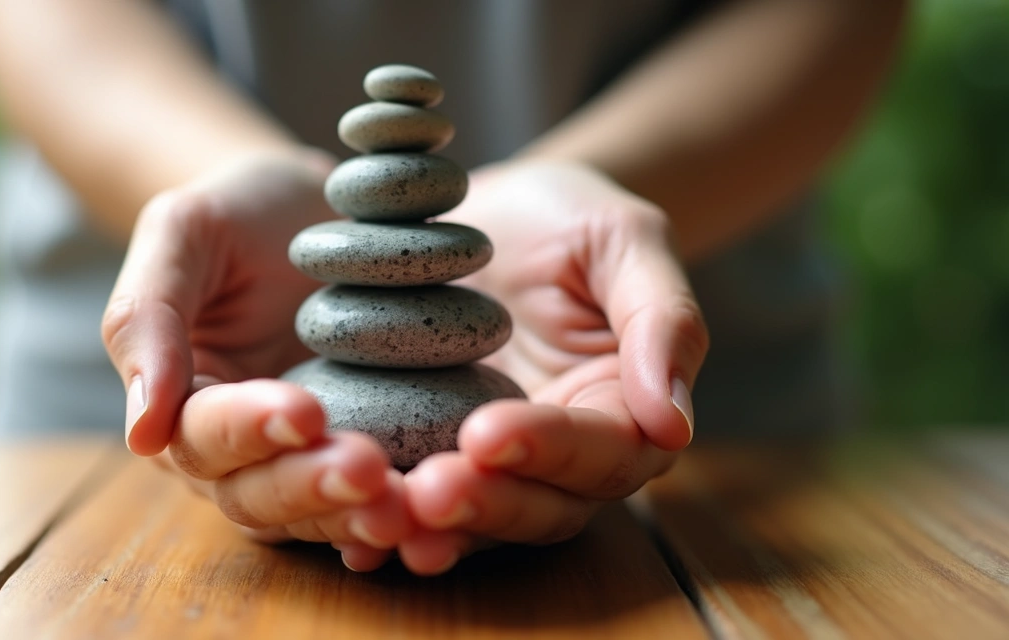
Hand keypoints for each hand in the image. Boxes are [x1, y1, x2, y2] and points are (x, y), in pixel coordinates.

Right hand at [102, 151, 412, 564]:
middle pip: (255, 493)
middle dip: (309, 485)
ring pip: (313, 514)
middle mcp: (235, 449)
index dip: (248, 429)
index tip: (303, 409)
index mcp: (180, 401)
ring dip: (355, 514)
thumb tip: (141, 431)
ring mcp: (299, 460)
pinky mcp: (361, 456)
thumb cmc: (238, 210)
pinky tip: (434, 512)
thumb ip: (146, 316)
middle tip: (366, 467)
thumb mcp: (181, 232)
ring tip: (405, 502)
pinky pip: (368, 500)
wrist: (311, 208)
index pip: (201, 435)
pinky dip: (393, 511)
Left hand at [355, 160, 710, 573]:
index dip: (549, 449)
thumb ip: (662, 321)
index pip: (602, 451)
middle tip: (429, 491)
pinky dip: (392, 522)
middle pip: (543, 507)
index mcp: (625, 410)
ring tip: (387, 518)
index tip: (489, 433)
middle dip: (487, 503)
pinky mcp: (439, 456)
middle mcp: (566, 456)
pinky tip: (349, 532)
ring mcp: (500, 465)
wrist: (497, 212)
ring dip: (438, 527)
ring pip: (483, 520)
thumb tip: (673, 426)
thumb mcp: (626, 241)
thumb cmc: (572, 218)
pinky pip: (422, 500)